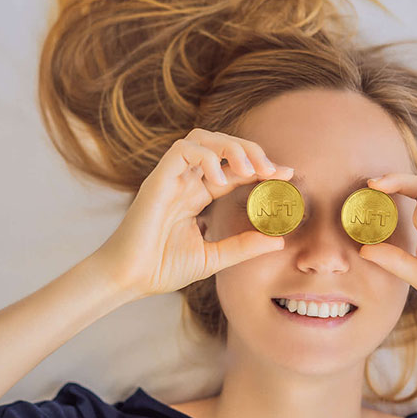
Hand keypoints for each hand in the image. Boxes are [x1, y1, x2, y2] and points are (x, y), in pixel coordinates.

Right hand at [90, 128, 293, 299]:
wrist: (129, 279)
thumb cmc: (162, 268)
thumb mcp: (214, 258)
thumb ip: (243, 247)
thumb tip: (279, 241)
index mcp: (197, 195)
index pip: (234, 170)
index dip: (261, 168)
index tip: (287, 174)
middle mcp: (186, 181)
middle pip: (222, 145)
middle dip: (251, 151)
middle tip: (273, 170)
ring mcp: (171, 178)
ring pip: (202, 138)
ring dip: (231, 147)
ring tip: (250, 171)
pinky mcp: (157, 179)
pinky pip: (183, 151)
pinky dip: (206, 158)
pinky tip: (220, 180)